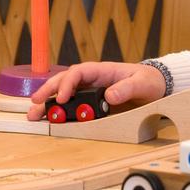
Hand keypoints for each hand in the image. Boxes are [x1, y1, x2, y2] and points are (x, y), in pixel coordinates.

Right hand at [25, 61, 166, 120]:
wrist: (155, 86)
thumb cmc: (148, 81)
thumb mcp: (141, 83)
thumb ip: (127, 88)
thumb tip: (110, 96)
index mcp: (101, 70)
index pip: (78, 73)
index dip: (68, 84)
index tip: (63, 98)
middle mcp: (91, 79)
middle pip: (64, 81)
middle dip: (48, 91)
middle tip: (35, 103)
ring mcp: (90, 90)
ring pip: (64, 94)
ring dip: (48, 103)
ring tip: (34, 114)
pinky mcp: (91, 102)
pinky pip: (72, 105)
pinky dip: (59, 111)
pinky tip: (48, 119)